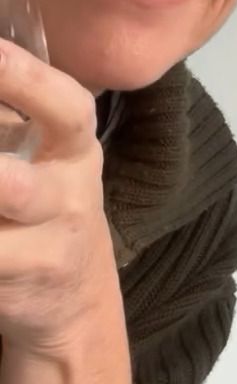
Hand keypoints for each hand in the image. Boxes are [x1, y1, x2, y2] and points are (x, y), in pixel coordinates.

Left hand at [0, 40, 131, 383]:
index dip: (27, 81)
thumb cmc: (47, 204)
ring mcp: (42, 255)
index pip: (67, 112)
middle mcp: (66, 203)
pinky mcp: (13, 291)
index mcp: (75, 153)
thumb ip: (19, 110)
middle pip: (22, 190)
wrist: (74, 302)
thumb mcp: (54, 152)